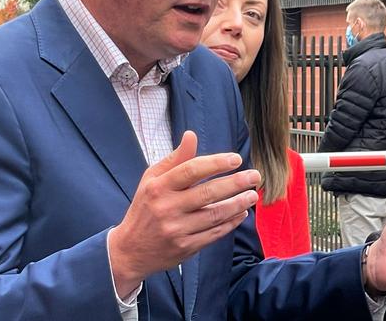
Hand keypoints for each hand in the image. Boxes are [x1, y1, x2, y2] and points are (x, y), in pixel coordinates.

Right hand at [108, 130, 260, 296]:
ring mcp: (177, 230)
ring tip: (252, 195)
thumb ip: (175, 159)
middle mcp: (167, 208)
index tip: (236, 159)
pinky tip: (241, 213)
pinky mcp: (185, 248)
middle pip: (208, 193)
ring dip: (238, 204)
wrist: (129, 251)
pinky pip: (214, 233)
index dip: (216, 163)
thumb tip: (191, 135)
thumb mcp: (152, 180)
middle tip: (255, 176)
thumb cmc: (146, 207)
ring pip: (215, 215)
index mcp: (159, 187)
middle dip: (235, 183)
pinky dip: (230, 223)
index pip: (191, 170)